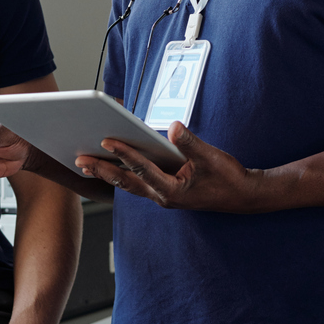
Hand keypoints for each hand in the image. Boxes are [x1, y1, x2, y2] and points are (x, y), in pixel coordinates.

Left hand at [75, 121, 259, 211]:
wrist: (243, 196)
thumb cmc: (228, 178)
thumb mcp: (211, 157)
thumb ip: (190, 142)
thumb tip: (173, 127)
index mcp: (172, 190)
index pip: (142, 169)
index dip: (124, 154)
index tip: (107, 140)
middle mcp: (163, 196)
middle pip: (126, 182)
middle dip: (103, 170)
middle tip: (80, 160)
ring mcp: (163, 195)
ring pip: (129, 184)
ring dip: (108, 173)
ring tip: (87, 163)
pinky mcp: (166, 191)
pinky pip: (138, 182)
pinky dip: (123, 174)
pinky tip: (112, 165)